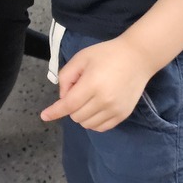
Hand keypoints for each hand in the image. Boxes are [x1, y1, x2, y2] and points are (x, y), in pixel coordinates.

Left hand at [40, 36, 154, 131]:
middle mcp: (104, 101)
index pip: (68, 105)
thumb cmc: (107, 54)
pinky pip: (101, 127)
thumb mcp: (81, 58)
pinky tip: (95, 108)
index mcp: (92, 84)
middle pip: (76, 116)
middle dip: (71, 106)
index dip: (54, 112)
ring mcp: (115, 110)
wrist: (137, 58)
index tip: (44, 116)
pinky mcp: (123, 115)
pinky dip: (93, 121)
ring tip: (88, 97)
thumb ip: (66, 76)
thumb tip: (63, 97)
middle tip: (79, 89)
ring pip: (87, 124)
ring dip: (81, 115)